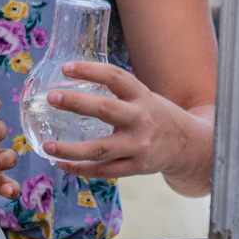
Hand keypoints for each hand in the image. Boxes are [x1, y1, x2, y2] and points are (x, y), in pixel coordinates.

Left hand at [43, 61, 209, 181]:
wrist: (192, 146)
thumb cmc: (156, 117)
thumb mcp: (144, 98)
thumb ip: (117, 94)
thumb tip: (71, 83)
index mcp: (142, 96)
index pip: (115, 77)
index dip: (90, 70)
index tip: (65, 67)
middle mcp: (141, 119)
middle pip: (106, 110)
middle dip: (76, 103)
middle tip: (51, 97)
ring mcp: (140, 146)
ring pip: (100, 149)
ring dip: (71, 149)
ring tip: (47, 146)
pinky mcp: (137, 167)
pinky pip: (104, 170)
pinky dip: (81, 169)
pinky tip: (62, 164)